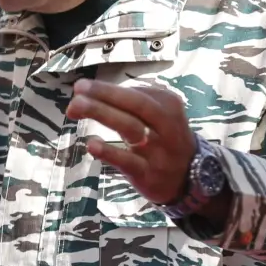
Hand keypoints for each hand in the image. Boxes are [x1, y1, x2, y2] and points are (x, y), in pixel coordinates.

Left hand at [67, 79, 195, 205]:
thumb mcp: (161, 115)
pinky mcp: (148, 174)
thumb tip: (94, 93)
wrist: (189, 179)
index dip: (107, 88)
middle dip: (106, 93)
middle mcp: (166, 125)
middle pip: (136, 104)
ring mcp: (158, 150)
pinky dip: (109, 151)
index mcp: (168, 105)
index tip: (81, 86)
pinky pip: (128, 161)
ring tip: (76, 107)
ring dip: (102, 114)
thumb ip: (134, 102)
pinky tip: (91, 144)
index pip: (136, 92)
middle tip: (79, 88)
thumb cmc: (165, 140)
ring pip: (131, 128)